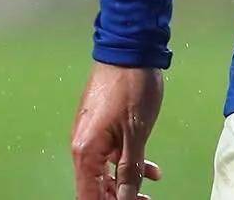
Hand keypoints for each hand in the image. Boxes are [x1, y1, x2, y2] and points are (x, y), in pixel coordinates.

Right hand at [71, 63, 163, 199]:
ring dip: (126, 181)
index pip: (88, 195)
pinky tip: (150, 169)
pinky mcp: (101, 123)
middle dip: (118, 197)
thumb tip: (123, 199)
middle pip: (95, 186)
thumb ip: (128, 170)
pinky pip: (111, 152)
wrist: (130, 49)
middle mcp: (83, 145)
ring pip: (105, 170)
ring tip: (149, 190)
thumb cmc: (132, 88)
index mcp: (86, 151)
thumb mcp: (135, 134)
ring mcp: (91, 133)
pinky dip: (127, 161)